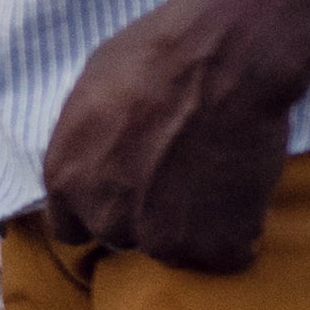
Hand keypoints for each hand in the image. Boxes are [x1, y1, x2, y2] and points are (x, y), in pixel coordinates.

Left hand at [36, 0, 309, 272]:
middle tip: (180, 174)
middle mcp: (104, 218)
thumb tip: (99, 154)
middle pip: (123, 236)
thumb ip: (89, 142)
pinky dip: (239, 231)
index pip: (72, 227)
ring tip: (216, 176)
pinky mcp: (214, 247)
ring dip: (194, 224)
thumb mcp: (91, 91)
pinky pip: (227, 254)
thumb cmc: (156, 55)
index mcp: (66, 180)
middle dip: (147, 214)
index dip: (101, 209)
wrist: (224, 59)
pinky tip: (243, 190)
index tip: (127, 194)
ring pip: (175, 248)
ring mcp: (160, 240)